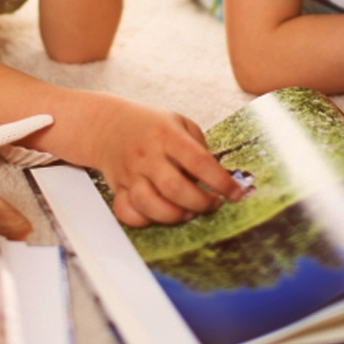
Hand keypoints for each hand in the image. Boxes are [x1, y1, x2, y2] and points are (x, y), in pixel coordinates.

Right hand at [88, 99, 242, 227]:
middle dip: (200, 204)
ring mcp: (130, 174)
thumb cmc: (151, 127)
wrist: (107, 125)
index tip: (236, 193)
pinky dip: (144, 220)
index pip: (198, 161)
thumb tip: (218, 180)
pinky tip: (158, 214)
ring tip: (188, 212)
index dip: (221, 181)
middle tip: (213, 204)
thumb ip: (199, 148)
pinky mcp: (118, 189)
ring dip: (175, 216)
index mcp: (167, 135)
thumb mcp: (180, 123)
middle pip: (175, 188)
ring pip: (151, 205)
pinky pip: (127, 213)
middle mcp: (148, 155)